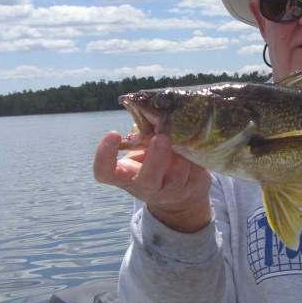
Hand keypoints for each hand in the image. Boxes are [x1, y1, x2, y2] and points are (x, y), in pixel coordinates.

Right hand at [93, 131, 211, 232]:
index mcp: (125, 176)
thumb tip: (150, 109)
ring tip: (183, 139)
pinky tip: (196, 145)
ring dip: (181, 154)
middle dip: (156, 158)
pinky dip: (197, 157)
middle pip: (148, 180)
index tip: (113, 133)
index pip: (105, 172)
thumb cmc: (154, 161)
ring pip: (177, 176)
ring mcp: (169, 194)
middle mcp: (145, 189)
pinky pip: (196, 172)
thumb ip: (143, 136)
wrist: (180, 191)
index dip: (104, 155)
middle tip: (163, 138)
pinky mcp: (190, 191)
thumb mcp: (143, 151)